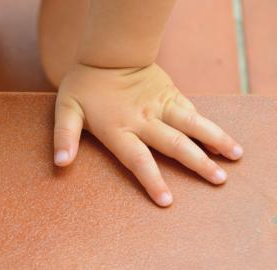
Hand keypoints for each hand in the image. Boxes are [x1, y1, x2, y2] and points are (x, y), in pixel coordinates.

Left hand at [53, 63, 243, 206]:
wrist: (108, 51)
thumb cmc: (84, 84)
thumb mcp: (66, 110)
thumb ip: (64, 137)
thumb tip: (60, 163)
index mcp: (119, 128)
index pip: (138, 160)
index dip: (152, 181)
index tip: (168, 201)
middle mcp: (143, 119)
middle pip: (174, 145)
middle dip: (198, 164)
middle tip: (219, 181)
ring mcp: (160, 104)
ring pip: (192, 124)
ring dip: (214, 140)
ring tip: (235, 156)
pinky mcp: (170, 92)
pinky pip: (190, 110)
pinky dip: (206, 124)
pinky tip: (220, 137)